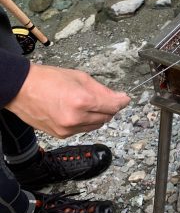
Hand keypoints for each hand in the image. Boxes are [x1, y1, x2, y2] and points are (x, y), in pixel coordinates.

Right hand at [5, 63, 130, 137]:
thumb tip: (119, 98)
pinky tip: (78, 111)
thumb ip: (102, 90)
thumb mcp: (81, 77)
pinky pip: (83, 130)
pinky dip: (86, 121)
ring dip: (98, 115)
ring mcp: (68, 129)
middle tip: (106, 98)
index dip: (122, 101)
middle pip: (107, 117)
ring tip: (88, 103)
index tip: (125, 98)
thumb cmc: (48, 79)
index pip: (113, 106)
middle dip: (110, 107)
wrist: (22, 89)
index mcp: (82, 101)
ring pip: (97, 125)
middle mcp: (76, 118)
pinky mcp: (61, 135)